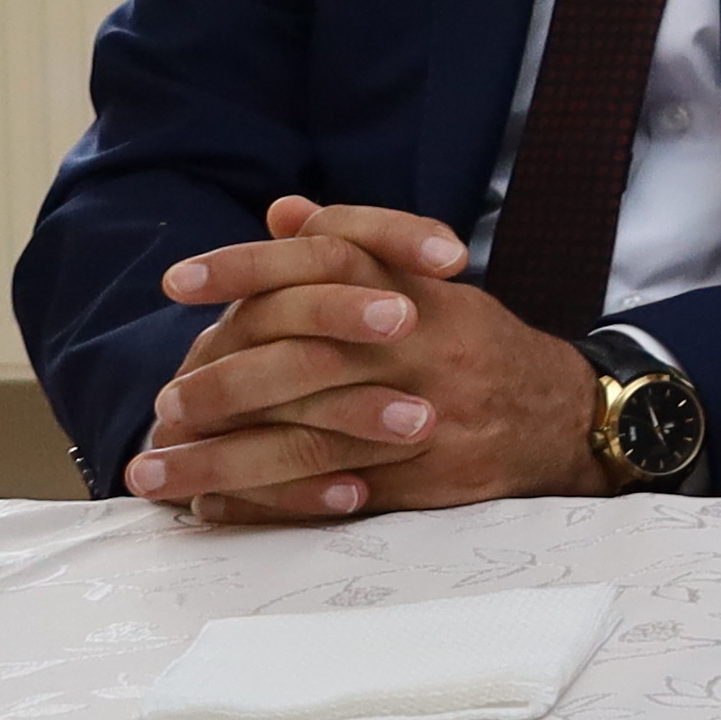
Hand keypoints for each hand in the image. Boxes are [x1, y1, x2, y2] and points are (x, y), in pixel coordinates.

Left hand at [131, 198, 610, 519]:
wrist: (566, 418)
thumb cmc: (478, 348)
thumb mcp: (429, 285)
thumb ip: (355, 249)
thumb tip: (282, 212)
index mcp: (418, 294)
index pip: (325, 262)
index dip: (247, 267)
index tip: (175, 281)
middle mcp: (422, 350)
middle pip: (302, 359)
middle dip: (219, 386)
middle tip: (163, 406)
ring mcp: (425, 417)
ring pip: (306, 439)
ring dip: (220, 461)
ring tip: (154, 473)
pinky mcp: (425, 479)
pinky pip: (331, 496)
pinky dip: (264, 505)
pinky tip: (212, 507)